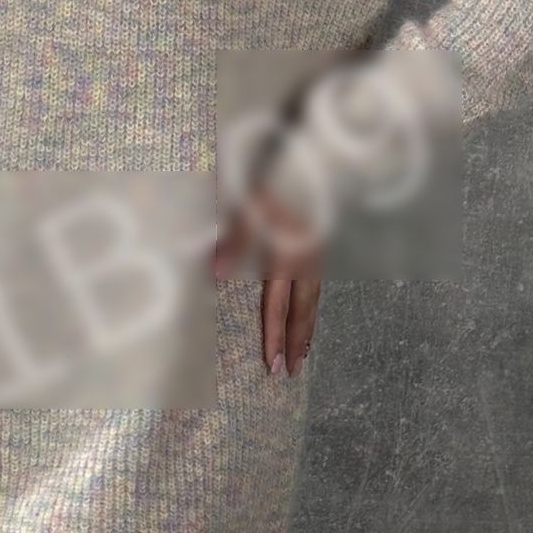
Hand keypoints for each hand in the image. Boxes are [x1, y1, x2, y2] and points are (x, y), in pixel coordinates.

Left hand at [213, 180, 322, 376]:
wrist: (306, 160)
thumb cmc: (270, 181)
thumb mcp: (248, 206)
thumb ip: (235, 241)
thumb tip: (217, 275)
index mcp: (288, 253)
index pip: (278, 305)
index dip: (274, 336)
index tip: (270, 363)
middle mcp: (305, 259)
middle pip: (301, 310)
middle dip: (294, 342)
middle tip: (288, 372)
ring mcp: (314, 253)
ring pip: (311, 300)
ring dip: (305, 329)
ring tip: (300, 354)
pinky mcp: (315, 246)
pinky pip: (314, 286)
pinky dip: (309, 307)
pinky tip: (304, 318)